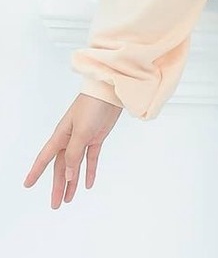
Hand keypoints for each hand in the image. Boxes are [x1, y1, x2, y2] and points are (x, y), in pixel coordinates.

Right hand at [24, 94, 122, 208]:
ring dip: (72, 181)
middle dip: (58, 185)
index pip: (45, 158)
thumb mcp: (81, 132)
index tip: (27, 185)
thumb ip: (73, 154)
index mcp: (61, 136)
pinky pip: (91, 158)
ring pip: (75, 165)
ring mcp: (84, 138)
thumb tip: (67, 175)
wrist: (111, 92)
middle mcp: (70, 139)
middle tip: (55, 204)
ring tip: (69, 199)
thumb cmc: (92, 106)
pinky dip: (89, 170)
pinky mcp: (97, 137)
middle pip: (61, 167)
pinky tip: (88, 184)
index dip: (36, 172)